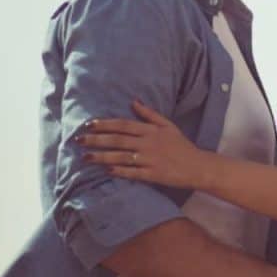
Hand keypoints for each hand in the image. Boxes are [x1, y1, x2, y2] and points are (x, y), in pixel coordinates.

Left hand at [80, 99, 213, 189]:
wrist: (198, 166)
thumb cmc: (182, 146)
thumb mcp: (168, 125)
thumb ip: (150, 114)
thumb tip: (134, 101)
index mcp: (151, 130)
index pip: (123, 125)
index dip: (104, 124)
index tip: (87, 125)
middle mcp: (148, 143)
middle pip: (117, 139)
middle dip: (96, 140)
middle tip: (78, 141)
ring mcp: (150, 159)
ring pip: (121, 156)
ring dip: (101, 156)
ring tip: (85, 157)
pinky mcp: (153, 174)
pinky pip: (132, 172)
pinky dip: (119, 171)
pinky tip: (106, 170)